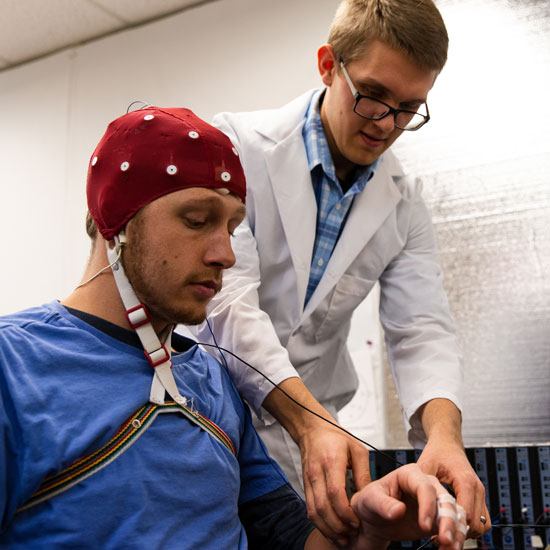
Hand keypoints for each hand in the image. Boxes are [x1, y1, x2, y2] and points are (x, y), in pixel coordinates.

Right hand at [300, 418, 371, 546]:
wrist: (312, 430)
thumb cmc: (335, 437)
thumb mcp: (357, 449)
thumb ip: (363, 473)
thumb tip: (370, 497)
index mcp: (331, 461)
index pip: (335, 492)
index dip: (345, 511)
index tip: (356, 521)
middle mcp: (316, 472)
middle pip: (322, 506)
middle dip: (337, 525)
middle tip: (352, 533)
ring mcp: (308, 480)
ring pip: (313, 511)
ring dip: (327, 528)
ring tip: (343, 537)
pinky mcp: (305, 485)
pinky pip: (309, 509)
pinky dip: (319, 523)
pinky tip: (331, 530)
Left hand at [348, 464, 467, 549]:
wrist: (374, 519)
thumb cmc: (370, 501)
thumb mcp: (370, 499)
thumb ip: (383, 503)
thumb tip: (398, 510)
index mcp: (409, 474)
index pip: (424, 486)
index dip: (428, 505)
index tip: (425, 525)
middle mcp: (425, 485)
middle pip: (445, 498)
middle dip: (448, 519)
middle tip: (445, 540)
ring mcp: (434, 502)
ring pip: (454, 512)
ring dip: (456, 531)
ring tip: (450, 547)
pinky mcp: (438, 518)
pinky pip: (453, 526)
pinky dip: (455, 537)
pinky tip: (449, 549)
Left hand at [416, 437, 489, 538]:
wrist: (447, 444)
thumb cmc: (436, 453)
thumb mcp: (425, 467)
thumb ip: (423, 487)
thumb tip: (418, 508)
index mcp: (465, 480)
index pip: (467, 513)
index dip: (454, 528)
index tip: (438, 537)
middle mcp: (477, 488)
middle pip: (477, 524)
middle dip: (460, 535)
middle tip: (441, 543)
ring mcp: (480, 493)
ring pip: (484, 525)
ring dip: (467, 534)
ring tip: (446, 537)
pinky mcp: (479, 498)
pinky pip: (483, 521)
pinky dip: (471, 528)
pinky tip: (452, 528)